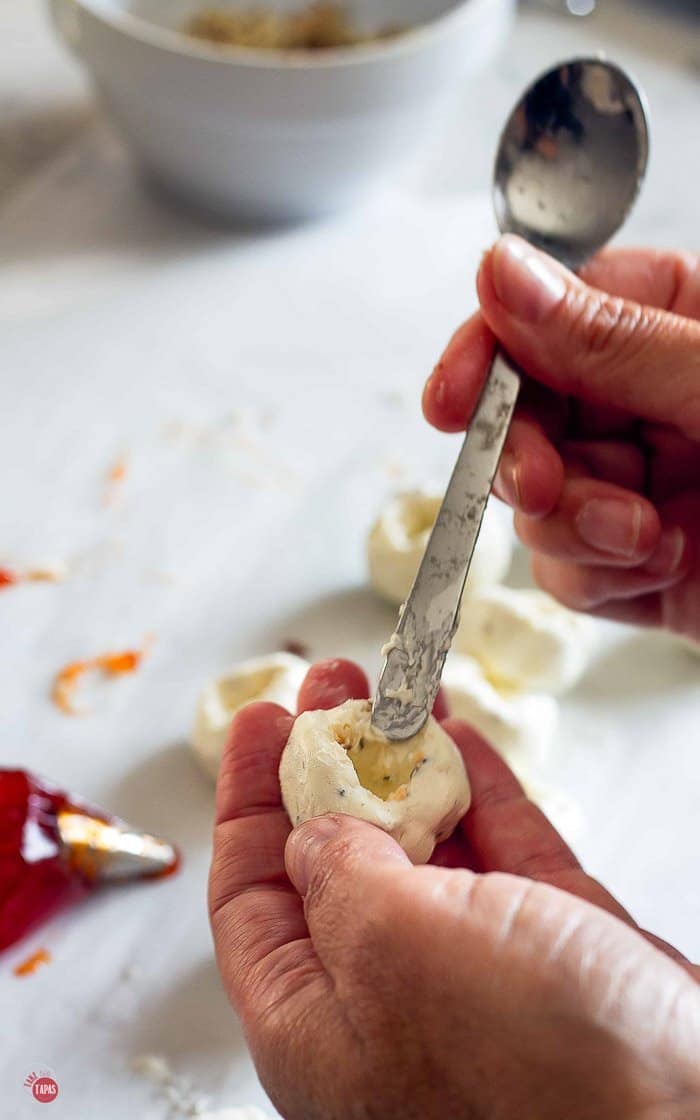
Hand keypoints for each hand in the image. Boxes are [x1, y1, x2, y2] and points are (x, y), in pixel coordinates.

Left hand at [209, 659, 699, 1119]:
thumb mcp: (394, 948)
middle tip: (334, 683)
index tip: (260, 719)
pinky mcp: (549, 944)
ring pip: (423, 843)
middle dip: (331, 761)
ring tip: (394, 689)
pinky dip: (478, 787)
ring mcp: (472, 968)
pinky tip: (457, 735)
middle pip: (335, 857)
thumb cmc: (527, 1071)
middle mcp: (384, 995)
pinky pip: (499, 848)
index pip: (251, 896)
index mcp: (315, 1022)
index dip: (247, 799)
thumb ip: (339, 876)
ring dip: (407, 761)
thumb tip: (314, 835)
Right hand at [423, 238, 699, 639]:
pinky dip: (598, 576)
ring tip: (647, 539)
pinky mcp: (645, 567)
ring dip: (574, 526)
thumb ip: (618, 341)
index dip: (489, 351)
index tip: (453, 398)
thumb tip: (503, 274)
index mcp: (686, 322)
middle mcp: (655, 401)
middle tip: (540, 485)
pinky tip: (658, 568)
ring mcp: (646, 486)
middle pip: (528, 414)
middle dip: (527, 457)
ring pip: (537, 502)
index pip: (552, 311)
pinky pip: (569, 570)